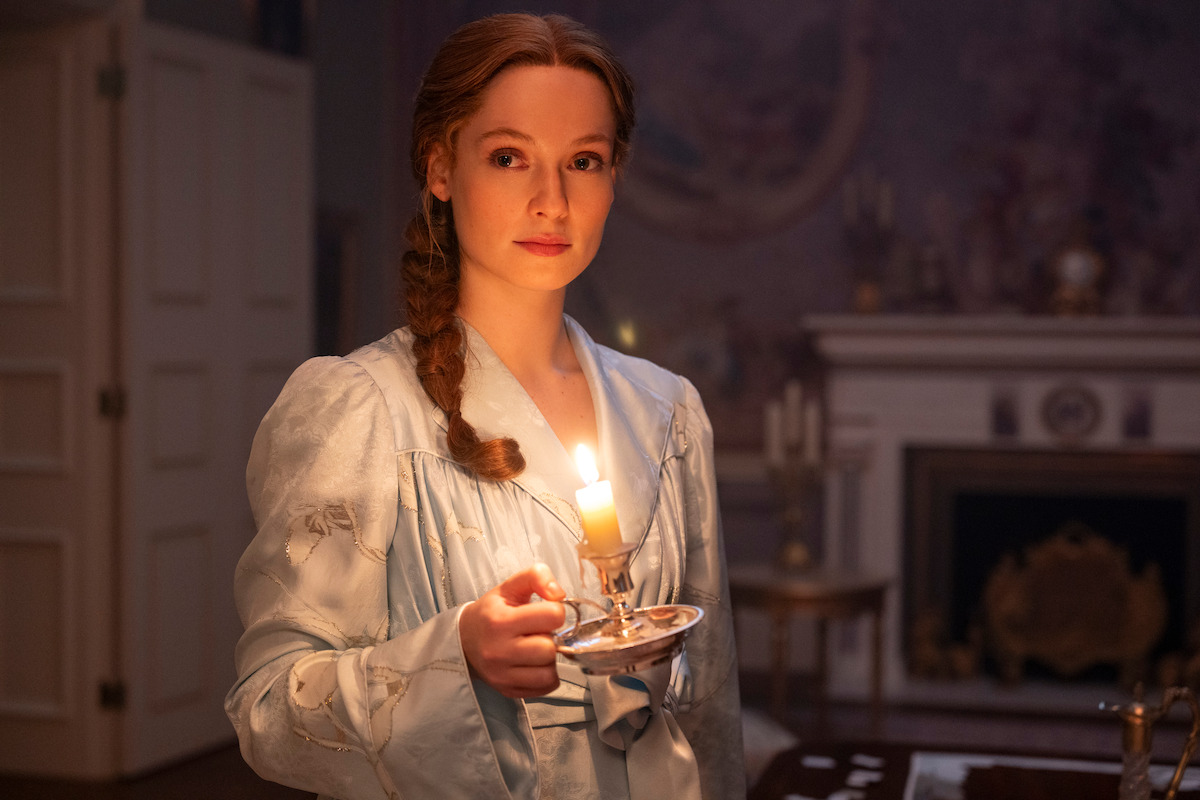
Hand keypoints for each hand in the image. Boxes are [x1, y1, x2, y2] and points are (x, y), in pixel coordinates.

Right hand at [458, 563, 565, 697]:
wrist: (464, 640)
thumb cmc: (491, 612)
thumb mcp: (510, 586)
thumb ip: (537, 576)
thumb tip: (559, 594)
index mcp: (500, 621)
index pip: (552, 616)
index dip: (554, 611)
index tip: (544, 612)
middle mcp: (499, 651)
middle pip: (550, 648)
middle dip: (550, 638)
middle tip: (537, 632)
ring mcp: (502, 674)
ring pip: (549, 672)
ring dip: (549, 659)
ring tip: (535, 648)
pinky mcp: (507, 690)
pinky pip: (545, 687)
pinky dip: (546, 676)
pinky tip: (534, 663)